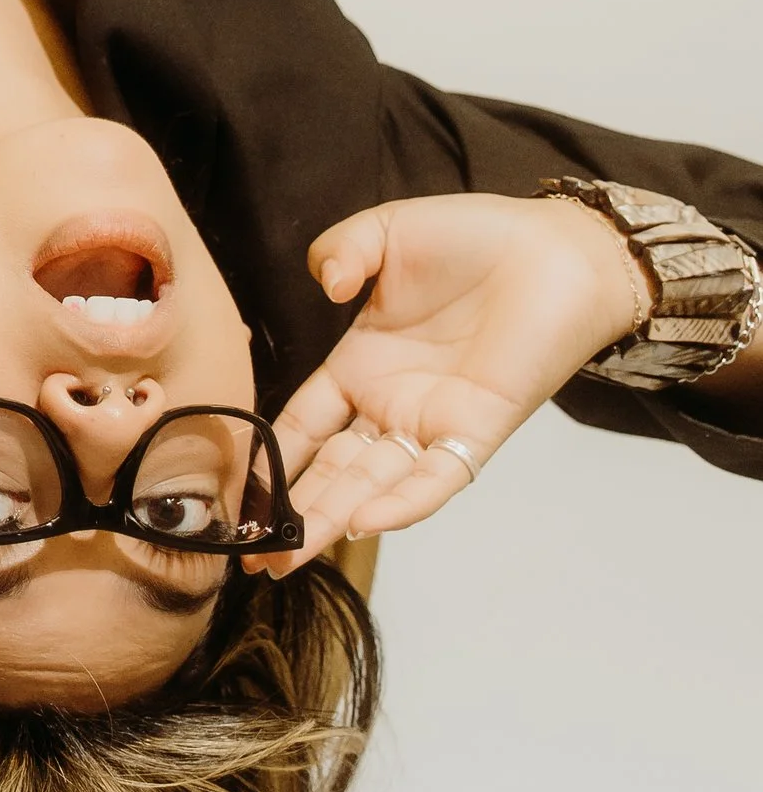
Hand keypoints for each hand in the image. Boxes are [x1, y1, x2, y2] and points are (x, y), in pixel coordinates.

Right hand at [261, 192, 645, 572]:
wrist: (555, 249)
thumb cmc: (476, 238)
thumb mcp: (386, 231)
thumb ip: (341, 250)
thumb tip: (327, 286)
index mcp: (360, 365)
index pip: (301, 423)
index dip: (268, 458)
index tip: (235, 495)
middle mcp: (390, 404)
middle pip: (330, 470)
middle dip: (291, 514)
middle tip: (251, 558)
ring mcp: (431, 422)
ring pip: (372, 483)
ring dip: (331, 520)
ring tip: (284, 559)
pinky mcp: (475, 431)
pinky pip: (436, 478)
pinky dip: (404, 502)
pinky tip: (364, 523)